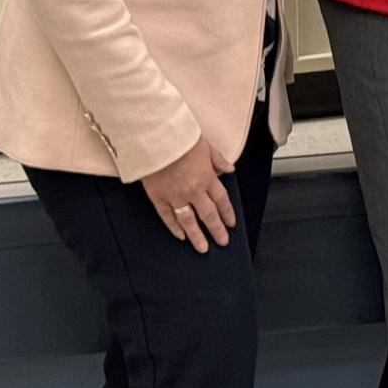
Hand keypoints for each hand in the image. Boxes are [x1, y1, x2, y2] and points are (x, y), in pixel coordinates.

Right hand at [142, 137, 236, 252]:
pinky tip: (180, 236)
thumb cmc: (181, 139)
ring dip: (197, 236)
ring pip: (188, 221)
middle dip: (216, 230)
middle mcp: (193, 190)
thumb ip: (219, 160)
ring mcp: (175, 196)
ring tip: (203, 248)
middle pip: (208, 215)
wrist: (157, 139)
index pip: (221, 200)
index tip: (231, 224)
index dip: (227, 214)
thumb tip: (230, 169)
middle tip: (222, 242)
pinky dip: (174, 227)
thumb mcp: (207, 146)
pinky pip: (167, 216)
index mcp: (207, 177)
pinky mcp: (158, 197)